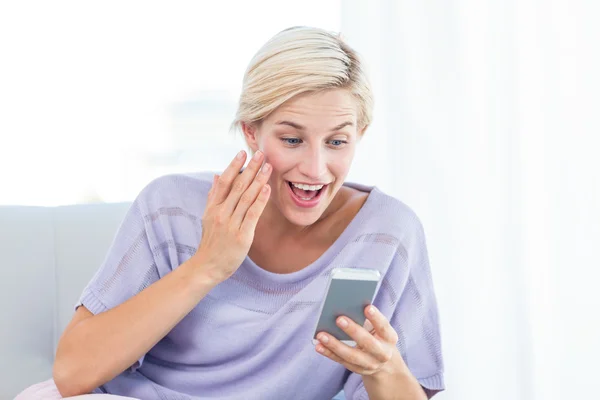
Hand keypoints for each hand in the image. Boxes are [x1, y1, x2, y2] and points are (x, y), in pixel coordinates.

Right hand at [192, 150, 271, 283]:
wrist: (207, 267)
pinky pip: (252, 214)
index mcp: (212, 207)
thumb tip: (216, 176)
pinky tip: (266, 188)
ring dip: (258, 180)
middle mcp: (221, 213)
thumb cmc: (210, 242)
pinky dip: (260, 200)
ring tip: (268, 167)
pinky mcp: (242, 235)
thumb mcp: (207, 216)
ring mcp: (231, 224)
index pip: (224, 182)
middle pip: (237, 186)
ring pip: (246, 197)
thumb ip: (213, 196)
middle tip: (261, 154)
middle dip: (250, 168)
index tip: (243, 153)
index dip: (234, 166)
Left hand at [314, 305, 401, 376]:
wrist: (385, 364)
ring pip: (351, 355)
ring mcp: (370, 364)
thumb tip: (345, 306)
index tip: (367, 307)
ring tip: (321, 334)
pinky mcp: (357, 370)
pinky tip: (318, 346)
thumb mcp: (377, 329)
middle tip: (338, 319)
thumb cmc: (377, 336)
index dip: (376, 318)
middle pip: (368, 343)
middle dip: (353, 331)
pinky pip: (341, 361)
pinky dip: (329, 353)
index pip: (384, 327)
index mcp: (389, 338)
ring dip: (335, 345)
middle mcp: (382, 353)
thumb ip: (366, 319)